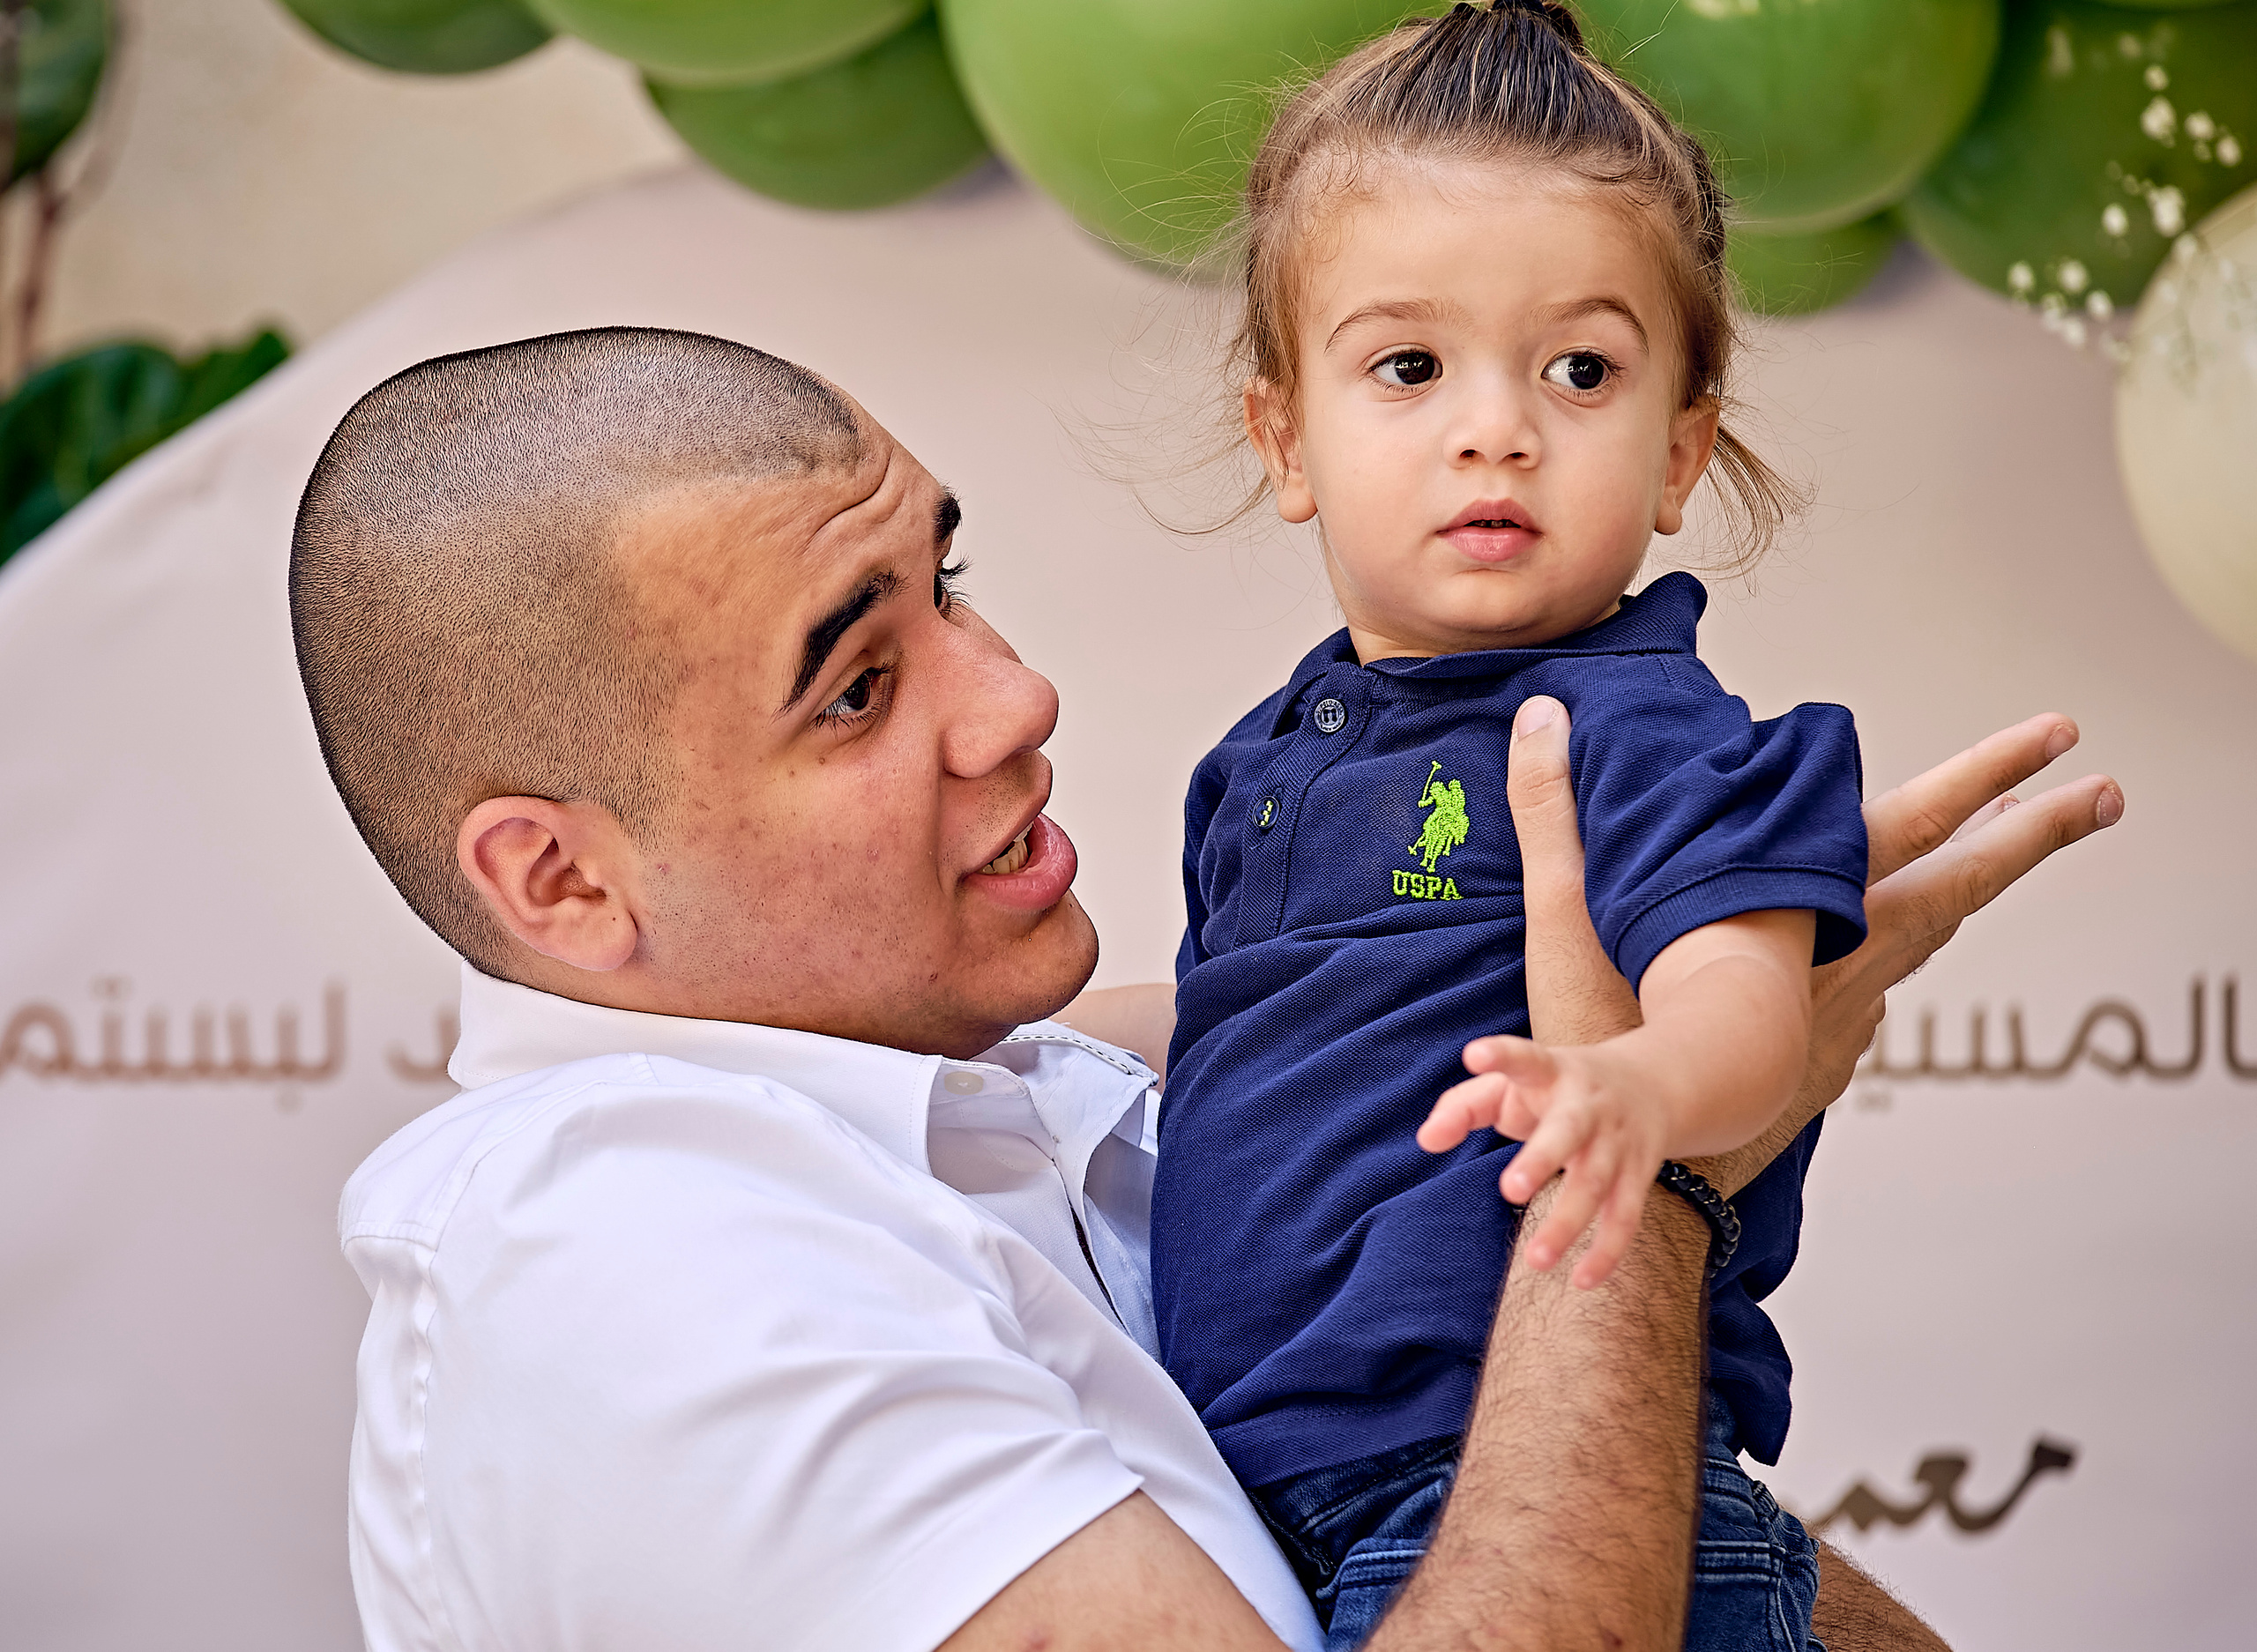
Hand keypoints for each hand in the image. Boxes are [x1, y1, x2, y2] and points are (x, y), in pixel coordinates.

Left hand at [1421, 1037, 1668, 1286]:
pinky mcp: (1639, 1175)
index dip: (1500, 1055)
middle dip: (1542, 1160)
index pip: (1524, 1057)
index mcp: (1551, 1071)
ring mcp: (1617, 1141)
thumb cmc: (1557, 1087)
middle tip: (1511, 1190)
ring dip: (1569, 1223)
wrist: (1655, 1082)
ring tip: (1535, 1260)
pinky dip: (1608, 1251)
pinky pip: (1625, 1217)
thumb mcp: (1513, 1083)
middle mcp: (1588, 1105)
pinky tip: (1581, 1280)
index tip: (1473, 1055)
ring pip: (1596, 1183)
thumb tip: (1425, 1141)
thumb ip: (1463, 1106)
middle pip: (1568, 1131)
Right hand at [1470, 698, 2122, 1200]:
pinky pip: (1874, 998)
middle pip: (1956, 884)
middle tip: (2102, 792)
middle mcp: (1841, 966)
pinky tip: (1875, 965)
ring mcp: (1841, 1023)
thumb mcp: (1565, 920)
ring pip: (1922, 944)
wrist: (1637, 1182)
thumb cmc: (1603, 1050)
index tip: (2061, 738)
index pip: (1909, 827)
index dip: (1989, 779)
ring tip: (1985, 865)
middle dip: (2032, 832)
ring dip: (1959, 893)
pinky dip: (1888, 960)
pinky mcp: (1821, 1067)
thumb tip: (1542, 719)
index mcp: (1797, 916)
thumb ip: (1552, 814)